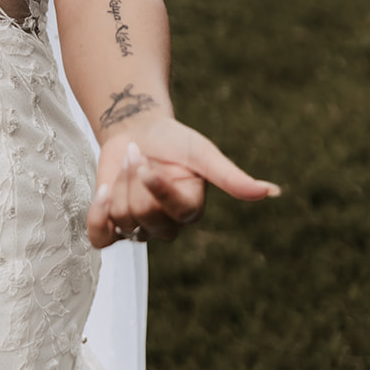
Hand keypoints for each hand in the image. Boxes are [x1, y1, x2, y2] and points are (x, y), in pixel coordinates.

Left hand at [86, 114, 280, 248]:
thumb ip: (230, 176)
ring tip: (128, 162)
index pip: (173, 211)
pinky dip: (97, 215)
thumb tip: (272, 191)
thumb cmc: (174, 141)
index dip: (155, 187)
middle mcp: (167, 225)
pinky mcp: (112, 225)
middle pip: (142, 217)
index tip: (145, 160)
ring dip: (118, 184)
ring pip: (121, 220)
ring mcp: (139, 228)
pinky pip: (100, 238)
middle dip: (133, 179)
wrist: (136, 130)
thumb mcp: (202, 153)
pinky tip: (104, 191)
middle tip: (138, 154)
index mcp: (191, 210)